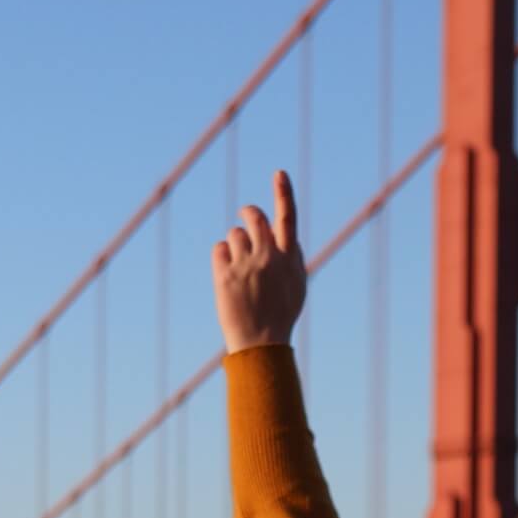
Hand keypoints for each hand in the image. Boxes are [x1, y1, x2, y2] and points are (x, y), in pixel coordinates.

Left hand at [211, 168, 305, 353]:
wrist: (260, 344)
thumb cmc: (280, 317)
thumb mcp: (297, 288)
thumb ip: (293, 259)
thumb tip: (288, 238)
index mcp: (288, 258)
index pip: (287, 218)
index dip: (284, 193)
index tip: (279, 173)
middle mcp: (268, 257)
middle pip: (255, 218)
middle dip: (249, 213)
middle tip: (245, 215)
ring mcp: (246, 265)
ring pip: (235, 234)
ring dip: (235, 243)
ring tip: (239, 267)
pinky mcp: (225, 276)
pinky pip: (219, 248)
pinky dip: (221, 256)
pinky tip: (227, 273)